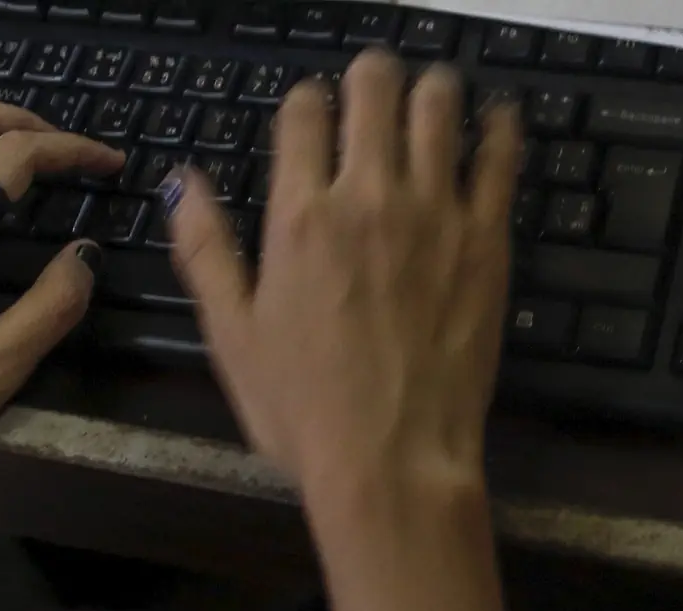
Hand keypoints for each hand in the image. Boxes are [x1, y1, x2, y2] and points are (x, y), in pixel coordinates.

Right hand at [165, 51, 521, 503]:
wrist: (393, 461)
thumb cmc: (306, 411)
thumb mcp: (232, 335)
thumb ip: (207, 249)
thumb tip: (183, 183)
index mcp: (299, 216)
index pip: (304, 112)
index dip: (306, 102)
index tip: (312, 116)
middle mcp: (368, 198)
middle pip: (374, 87)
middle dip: (369, 78)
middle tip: (372, 93)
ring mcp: (435, 213)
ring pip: (439, 104)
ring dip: (430, 90)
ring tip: (427, 103)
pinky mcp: (487, 240)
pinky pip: (499, 157)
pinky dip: (498, 128)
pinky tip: (495, 123)